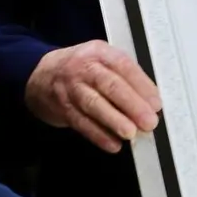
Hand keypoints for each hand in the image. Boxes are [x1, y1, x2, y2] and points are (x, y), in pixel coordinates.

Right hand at [25, 41, 161, 152]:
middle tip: (148, 121)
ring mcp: (71, 88)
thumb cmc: (81, 69)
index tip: (156, 102)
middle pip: (109, 85)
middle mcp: (84, 68)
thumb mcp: (102, 60)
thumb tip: (151, 101)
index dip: (141, 85)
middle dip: (131, 105)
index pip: (123, 65)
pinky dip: (98, 135)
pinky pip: (81, 123)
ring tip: (131, 133)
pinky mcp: (63, 108)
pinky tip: (113, 144)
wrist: (41, 76)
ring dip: (114, 121)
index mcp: (99, 52)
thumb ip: (124, 76)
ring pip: (94, 105)